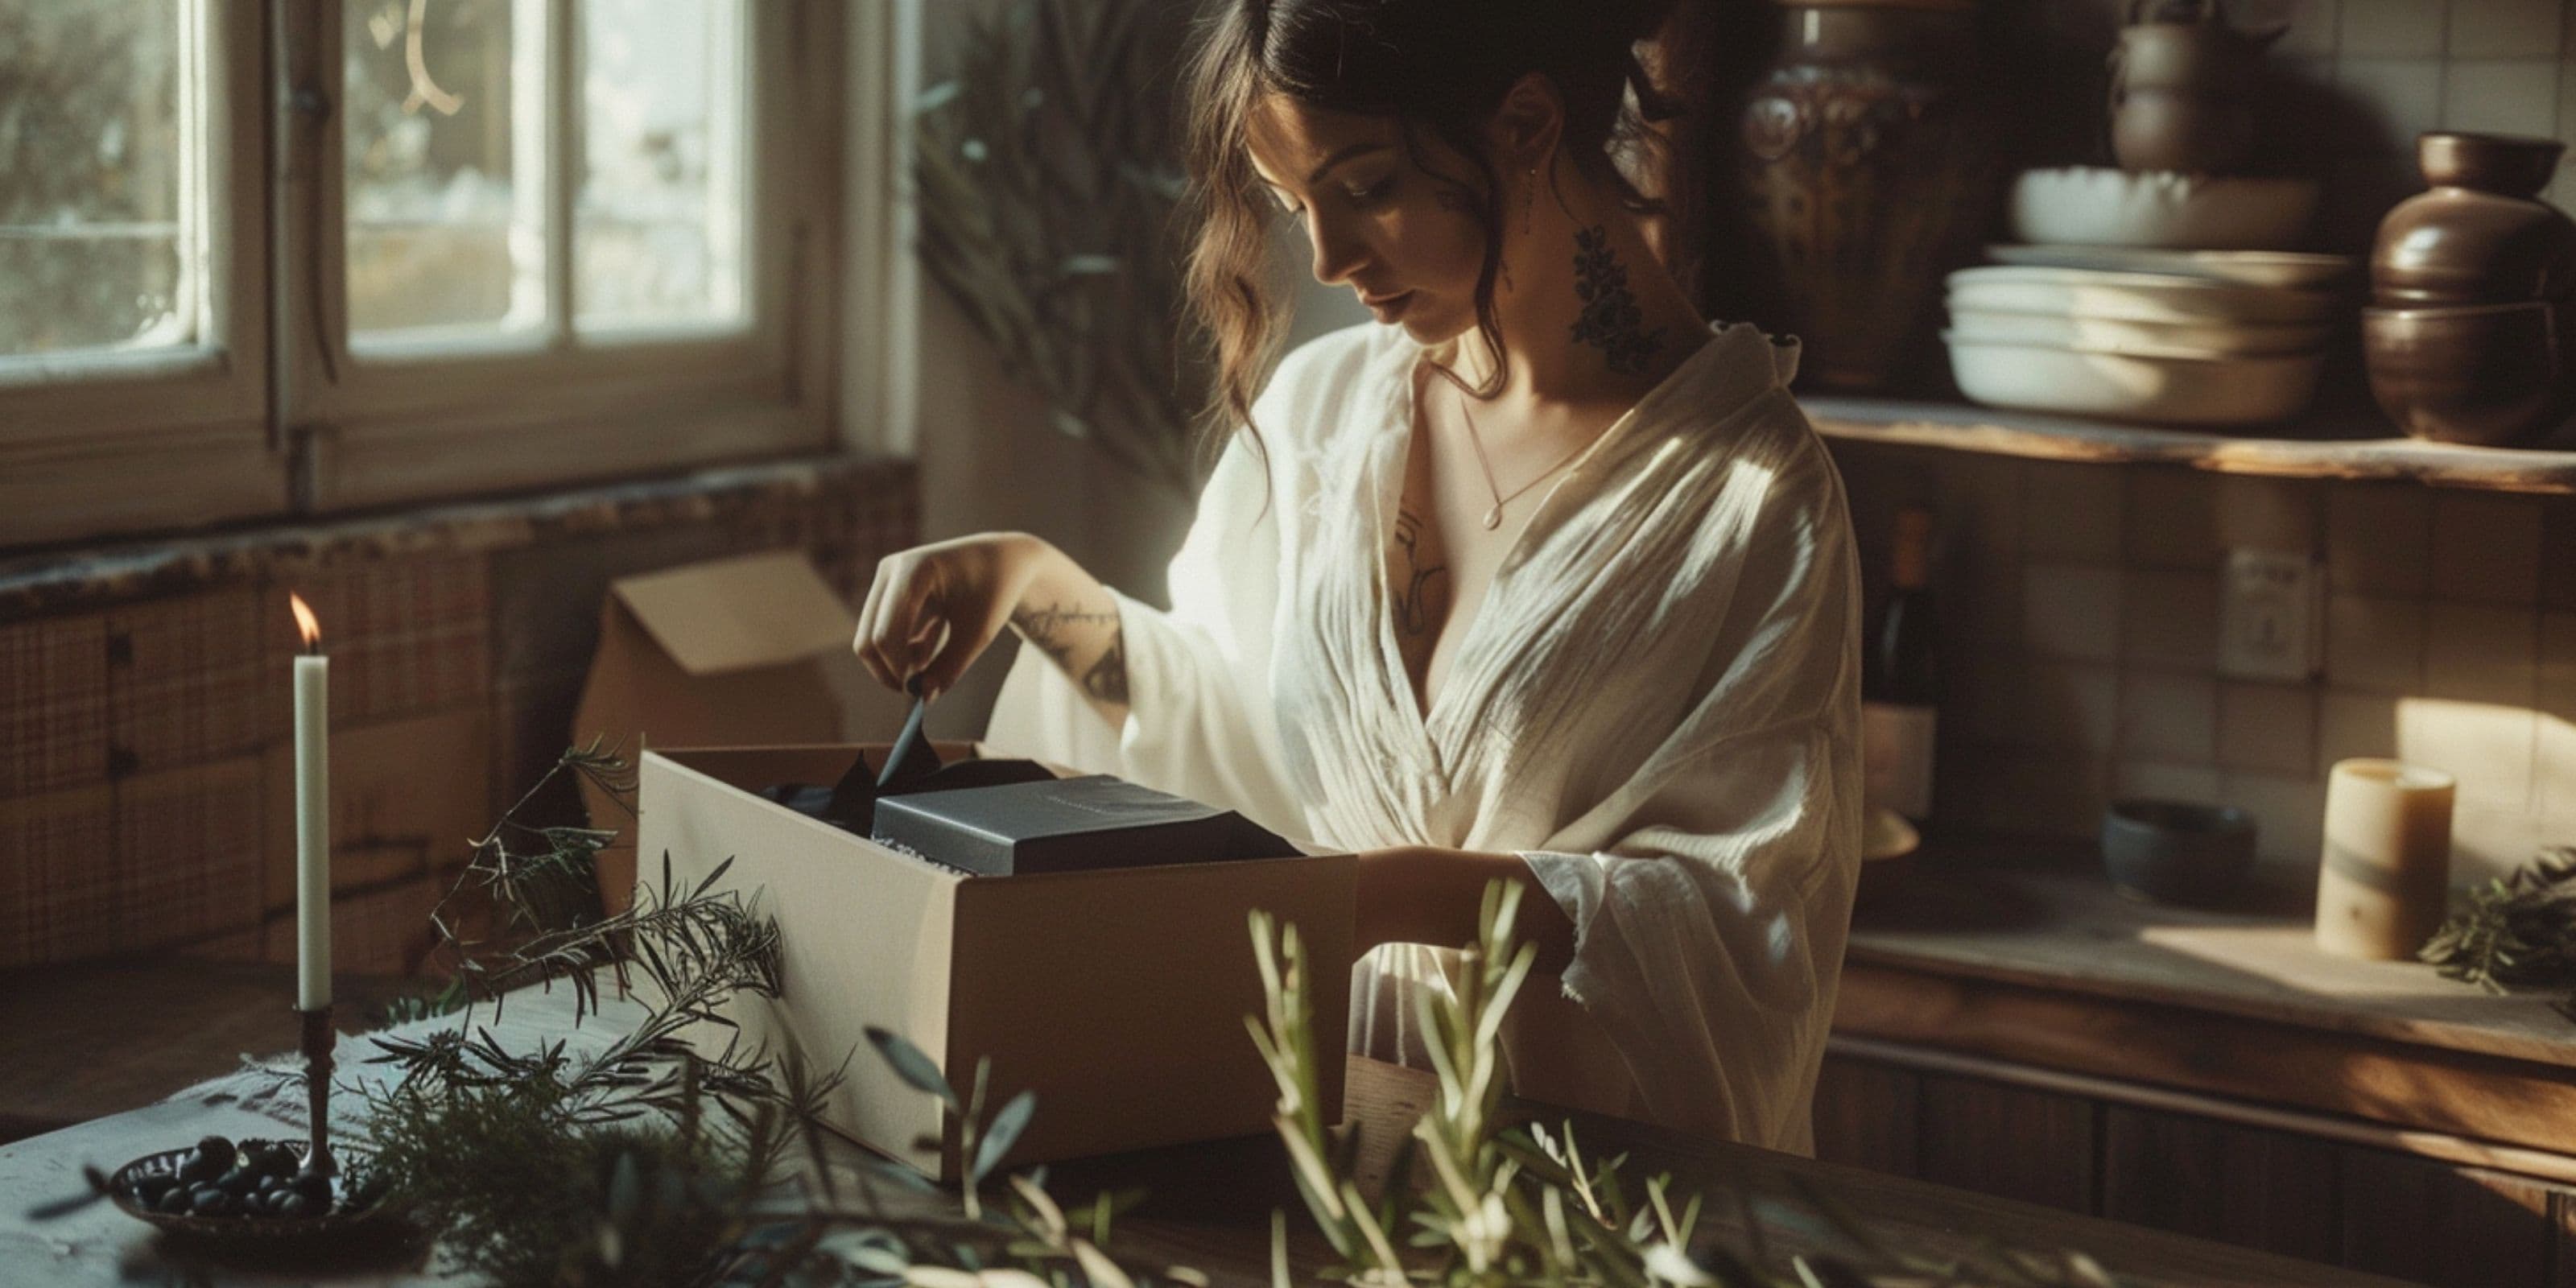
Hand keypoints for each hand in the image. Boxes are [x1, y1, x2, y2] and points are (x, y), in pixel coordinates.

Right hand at [854, 532, 1045, 699]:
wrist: (1001, 561)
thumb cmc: (994, 593)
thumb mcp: (978, 634)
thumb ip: (949, 668)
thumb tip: (921, 699)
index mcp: (914, 570)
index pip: (887, 634)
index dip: (898, 670)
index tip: (921, 693)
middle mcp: (891, 569)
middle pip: (869, 639)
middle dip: (891, 670)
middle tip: (921, 689)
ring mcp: (885, 578)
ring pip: (871, 639)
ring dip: (900, 659)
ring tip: (935, 653)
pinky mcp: (887, 590)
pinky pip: (881, 632)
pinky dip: (904, 648)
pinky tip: (933, 638)